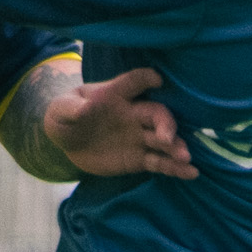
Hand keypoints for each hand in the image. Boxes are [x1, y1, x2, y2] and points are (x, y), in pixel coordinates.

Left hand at [44, 66, 197, 179]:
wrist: (67, 142)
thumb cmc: (65, 117)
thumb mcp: (60, 111)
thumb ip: (71, 108)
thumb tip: (84, 108)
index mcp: (115, 95)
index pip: (133, 82)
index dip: (145, 79)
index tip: (156, 80)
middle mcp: (133, 113)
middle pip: (156, 113)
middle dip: (165, 124)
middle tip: (167, 139)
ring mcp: (139, 136)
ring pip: (162, 140)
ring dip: (176, 146)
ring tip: (186, 157)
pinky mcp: (139, 158)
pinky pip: (160, 162)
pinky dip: (175, 168)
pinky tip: (191, 173)